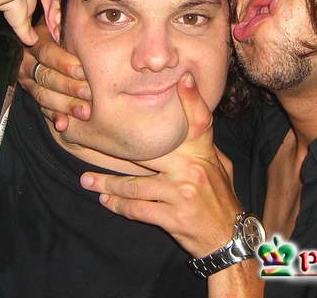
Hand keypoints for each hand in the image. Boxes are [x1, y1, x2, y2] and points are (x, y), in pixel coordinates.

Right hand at [18, 0, 91, 130]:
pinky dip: (54, 116)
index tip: (82, 71)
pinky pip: (42, 108)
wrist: (55, 46)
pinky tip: (64, 125)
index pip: (46, 52)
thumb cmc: (67, 28)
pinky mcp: (35, 95)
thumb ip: (63, 10)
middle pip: (45, 76)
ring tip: (84, 113)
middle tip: (88, 95)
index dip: (64, 62)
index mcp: (37, 39)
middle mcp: (29, 59)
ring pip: (43, 94)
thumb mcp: (63, 18)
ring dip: (64, 105)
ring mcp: (30, 79)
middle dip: (67, 87)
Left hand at [80, 73, 242, 257]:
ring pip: (134, 185)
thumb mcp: (219, 166)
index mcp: (204, 153)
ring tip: (88, 181)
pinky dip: (119, 205)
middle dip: (113, 151)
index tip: (183, 78)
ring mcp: (182, 193)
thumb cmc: (221, 198)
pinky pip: (137, 209)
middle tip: (86, 141)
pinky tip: (107, 201)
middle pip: (145, 153)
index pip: (199, 121)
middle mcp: (192, 169)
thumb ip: (202, 145)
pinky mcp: (173, 217)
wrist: (229, 237)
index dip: (192, 99)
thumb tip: (187, 117)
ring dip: (108, 185)